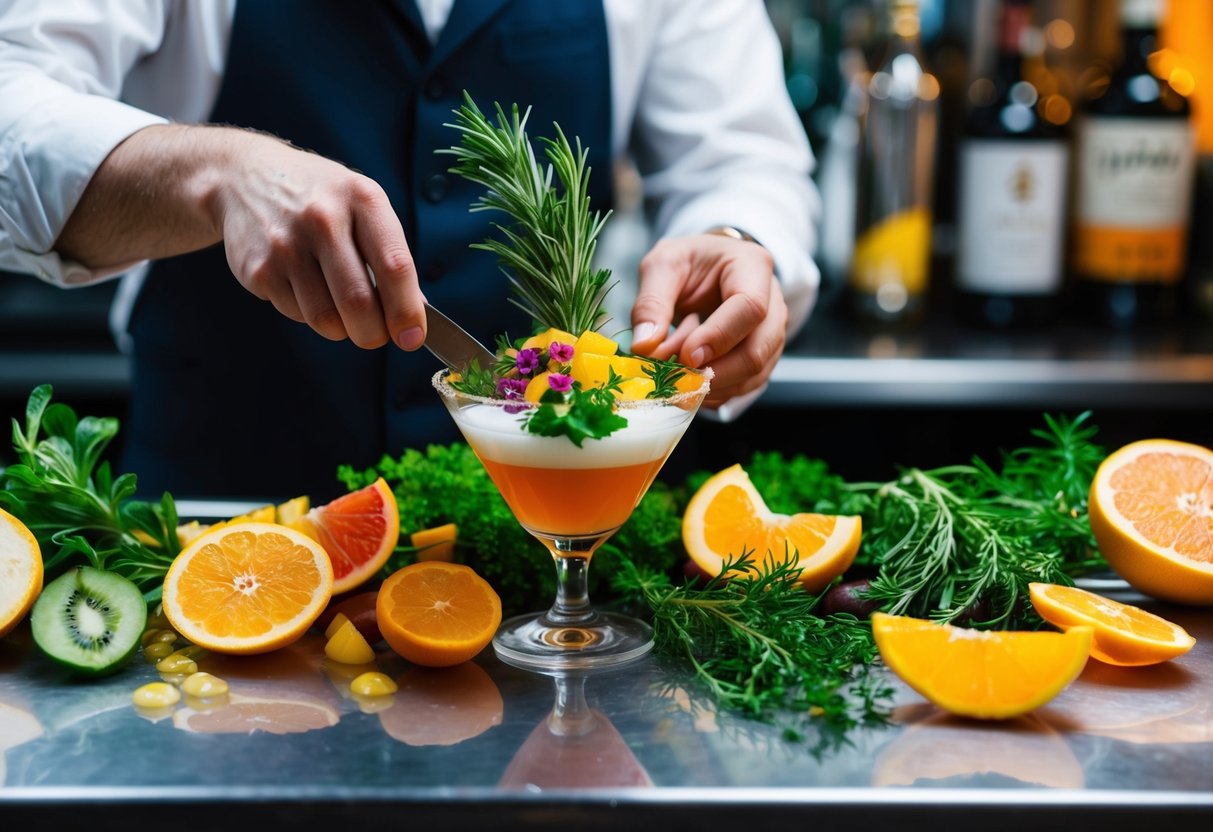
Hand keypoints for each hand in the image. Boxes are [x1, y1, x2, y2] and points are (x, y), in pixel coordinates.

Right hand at [215, 132, 426, 349]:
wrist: (243, 178)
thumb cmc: (320, 200)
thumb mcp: (361, 207)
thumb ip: (390, 256)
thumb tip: (416, 312)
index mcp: (362, 200)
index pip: (395, 267)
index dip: (406, 311)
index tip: (412, 337)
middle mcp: (323, 219)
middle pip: (359, 302)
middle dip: (374, 334)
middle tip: (376, 336)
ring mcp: (286, 244)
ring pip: (326, 319)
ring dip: (342, 329)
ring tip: (341, 311)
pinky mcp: (259, 269)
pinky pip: (297, 315)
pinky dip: (310, 316)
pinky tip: (306, 288)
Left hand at [629, 234, 786, 406]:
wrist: (708, 270)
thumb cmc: (689, 262)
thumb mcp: (663, 265)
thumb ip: (651, 302)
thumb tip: (644, 345)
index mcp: (753, 266)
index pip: (750, 308)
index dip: (718, 337)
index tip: (685, 356)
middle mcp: (774, 302)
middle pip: (757, 351)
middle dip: (713, 373)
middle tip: (674, 377)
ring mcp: (772, 334)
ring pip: (753, 375)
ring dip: (709, 384)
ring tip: (676, 372)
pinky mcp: (763, 358)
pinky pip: (745, 386)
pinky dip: (714, 391)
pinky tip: (689, 382)